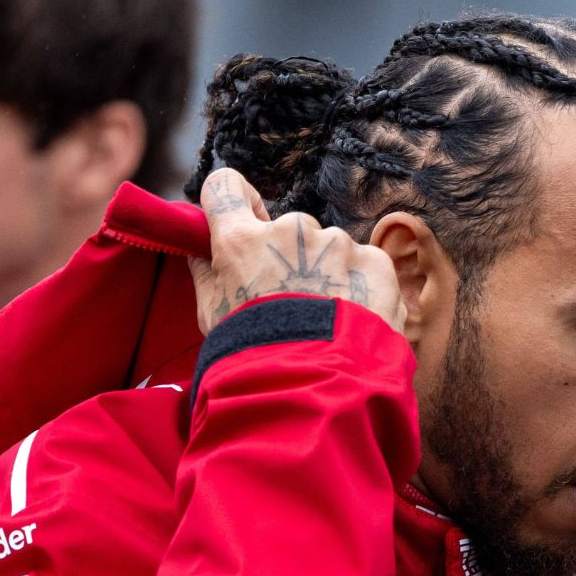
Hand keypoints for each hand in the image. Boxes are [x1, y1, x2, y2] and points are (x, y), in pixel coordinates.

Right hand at [188, 168, 404, 335]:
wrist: (314, 387)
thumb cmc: (253, 355)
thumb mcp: (211, 316)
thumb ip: (207, 272)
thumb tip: (201, 249)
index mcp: (242, 240)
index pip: (225, 187)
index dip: (233, 201)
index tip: (243, 218)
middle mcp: (291, 230)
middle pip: (287, 230)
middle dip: (289, 258)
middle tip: (293, 303)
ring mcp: (337, 244)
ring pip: (330, 250)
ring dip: (327, 275)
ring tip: (327, 322)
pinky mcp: (375, 263)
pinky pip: (364, 267)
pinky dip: (360, 289)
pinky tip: (352, 322)